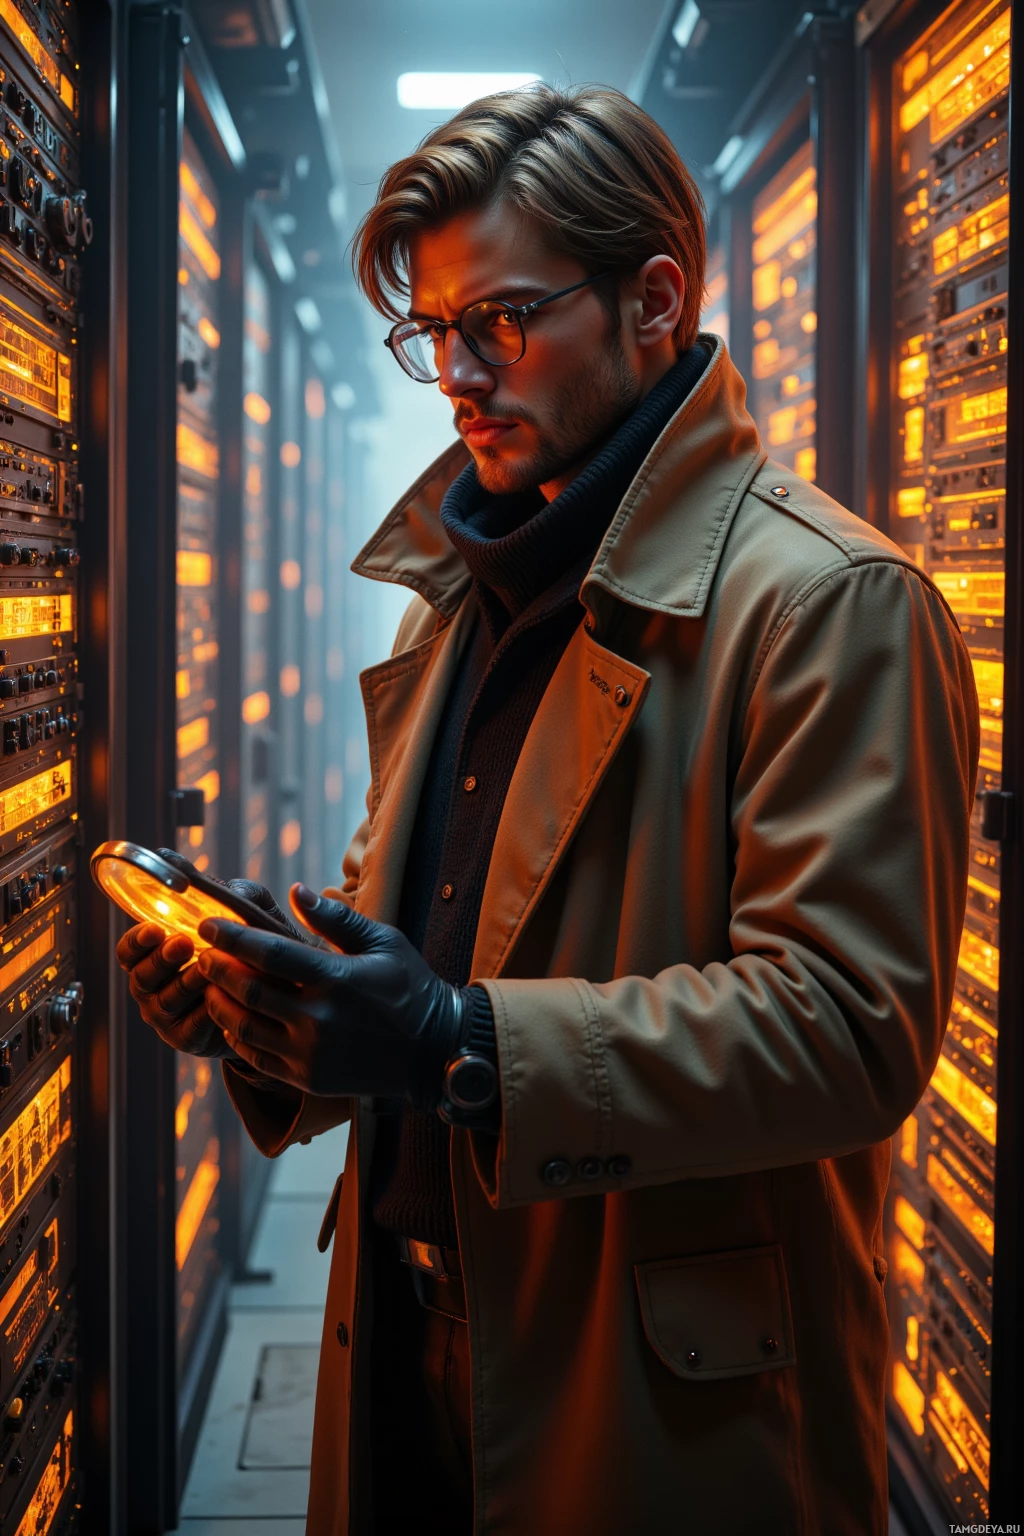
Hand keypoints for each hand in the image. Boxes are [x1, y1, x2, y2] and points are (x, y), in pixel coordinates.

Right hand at [115, 849, 302, 1058]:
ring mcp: (168, 1016)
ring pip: (165, 1001)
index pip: (129, 950)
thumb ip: (234, 893)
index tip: (155, 928)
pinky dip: (205, 1012)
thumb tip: (216, 879)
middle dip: (160, 960)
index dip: (136, 940)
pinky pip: (189, 1028)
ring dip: (185, 983)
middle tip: (183, 944)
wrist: (281, 997)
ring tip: (207, 969)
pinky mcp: (187, 1039)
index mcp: (157, 954)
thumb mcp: (249, 916)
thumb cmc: (255, 949)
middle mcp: (155, 986)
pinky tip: (221, 998)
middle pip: (140, 977)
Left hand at [195, 885, 464, 1106]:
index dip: (232, 937)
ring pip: (245, 1026)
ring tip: (210, 984)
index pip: (269, 953)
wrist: (434, 1050)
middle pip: (249, 990)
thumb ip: (336, 918)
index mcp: (336, 978)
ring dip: (220, 1002)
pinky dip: (236, 1037)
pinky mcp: (308, 1078)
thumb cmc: (410, 987)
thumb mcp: (383, 942)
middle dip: (217, 968)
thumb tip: (296, 892)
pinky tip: (231, 1020)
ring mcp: (311, 1052)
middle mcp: (319, 1017)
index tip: (207, 924)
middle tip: (201, 952)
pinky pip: (257, 1058)